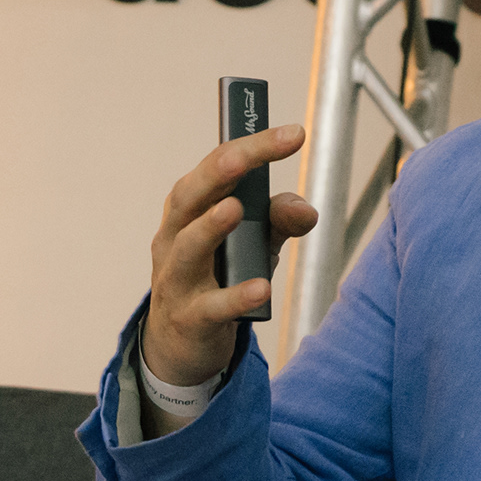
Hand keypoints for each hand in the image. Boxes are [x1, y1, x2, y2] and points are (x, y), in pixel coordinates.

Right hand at [144, 125, 319, 386]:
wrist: (180, 346)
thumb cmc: (216, 279)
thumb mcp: (254, 245)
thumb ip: (277, 222)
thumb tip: (305, 209)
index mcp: (190, 208)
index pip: (217, 166)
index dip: (252, 147)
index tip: (295, 134)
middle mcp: (175, 236)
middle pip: (191, 197)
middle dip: (217, 173)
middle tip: (245, 158)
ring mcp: (177, 279)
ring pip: (188, 248)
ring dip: (210, 227)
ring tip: (234, 209)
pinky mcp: (188, 319)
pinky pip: (211, 306)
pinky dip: (235, 296)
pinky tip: (260, 287)